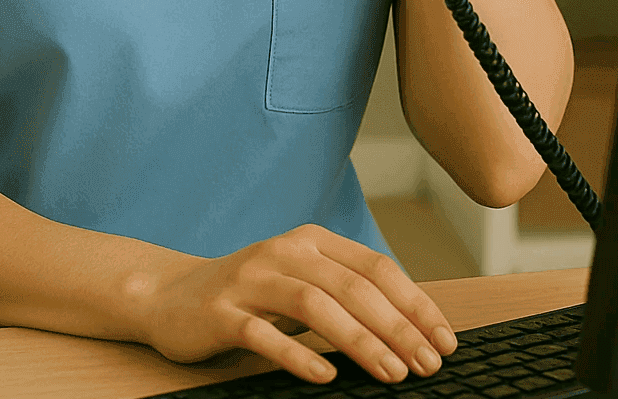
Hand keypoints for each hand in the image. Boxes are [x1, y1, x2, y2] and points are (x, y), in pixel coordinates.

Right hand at [137, 222, 457, 384]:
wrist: (173, 295)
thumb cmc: (253, 295)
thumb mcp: (303, 282)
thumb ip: (346, 293)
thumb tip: (412, 330)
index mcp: (312, 240)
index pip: (375, 268)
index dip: (414, 304)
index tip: (444, 341)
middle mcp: (284, 251)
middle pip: (351, 286)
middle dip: (397, 327)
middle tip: (427, 365)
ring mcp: (251, 278)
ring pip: (314, 305)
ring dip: (359, 341)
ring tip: (392, 373)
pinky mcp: (222, 311)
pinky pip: (264, 334)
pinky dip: (298, 356)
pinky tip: (325, 377)